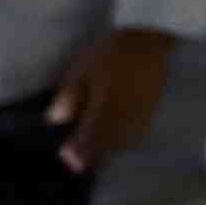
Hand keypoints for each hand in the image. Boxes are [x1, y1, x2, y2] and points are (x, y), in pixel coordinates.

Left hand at [47, 26, 175, 175]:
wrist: (148, 42)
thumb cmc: (111, 53)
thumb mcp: (81, 70)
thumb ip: (69, 96)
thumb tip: (55, 120)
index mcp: (105, 107)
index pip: (89, 138)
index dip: (77, 152)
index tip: (65, 158)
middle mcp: (125, 118)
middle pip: (107, 146)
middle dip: (91, 156)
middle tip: (75, 162)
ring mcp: (140, 117)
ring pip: (122, 143)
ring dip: (107, 151)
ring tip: (94, 154)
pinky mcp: (150, 113)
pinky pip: (136, 135)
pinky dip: (123, 142)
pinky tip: (116, 141)